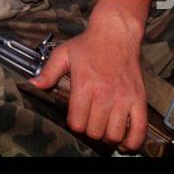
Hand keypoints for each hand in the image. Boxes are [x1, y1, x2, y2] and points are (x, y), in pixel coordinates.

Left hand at [32, 14, 147, 150]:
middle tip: (90, 122)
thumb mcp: (63, 54)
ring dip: (107, 136)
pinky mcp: (139, 98)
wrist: (116, 32)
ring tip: (104, 128)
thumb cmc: (89, 43)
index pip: (77, 123)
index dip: (74, 124)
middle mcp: (104, 93)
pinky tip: (125, 140)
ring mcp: (123, 97)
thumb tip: (34, 85)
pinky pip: (139, 129)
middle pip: (94, 131)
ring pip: (114, 134)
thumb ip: (48, 72)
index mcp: (85, 85)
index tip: (76, 118)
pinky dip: (132, 140)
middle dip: (89, 130)